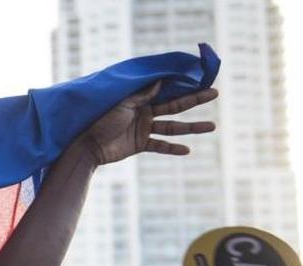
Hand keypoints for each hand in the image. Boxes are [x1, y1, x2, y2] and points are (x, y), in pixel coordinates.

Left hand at [80, 83, 217, 164]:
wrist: (88, 145)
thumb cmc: (101, 121)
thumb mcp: (123, 104)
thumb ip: (142, 95)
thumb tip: (161, 79)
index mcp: (141, 100)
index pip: (167, 91)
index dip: (183, 85)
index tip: (200, 78)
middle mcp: (145, 112)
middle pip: (175, 106)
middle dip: (195, 100)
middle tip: (214, 93)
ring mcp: (144, 129)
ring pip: (173, 127)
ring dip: (191, 127)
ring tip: (212, 126)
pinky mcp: (141, 144)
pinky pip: (160, 146)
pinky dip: (172, 149)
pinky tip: (187, 150)